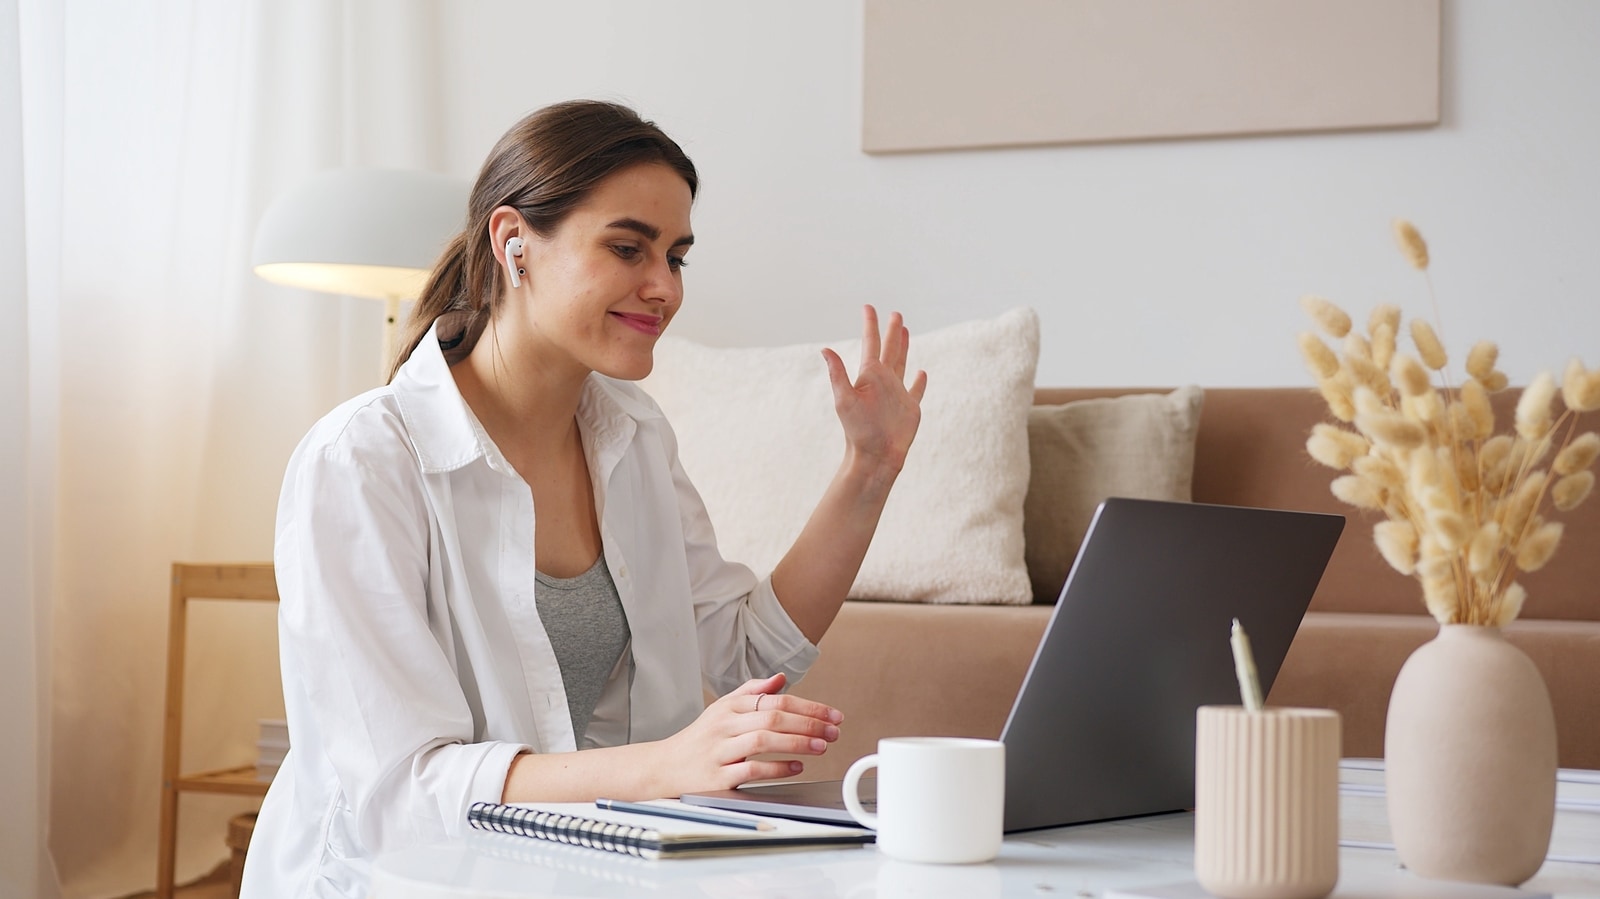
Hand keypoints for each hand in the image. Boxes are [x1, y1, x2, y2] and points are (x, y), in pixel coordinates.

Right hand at [655, 673, 842, 792]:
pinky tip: (796, 767)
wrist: (663, 767)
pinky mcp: (716, 776)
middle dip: (809, 723)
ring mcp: (719, 750)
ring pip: (763, 740)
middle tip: (834, 731)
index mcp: (729, 706)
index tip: (832, 714)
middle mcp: (724, 724)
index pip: (775, 700)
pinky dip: (777, 769)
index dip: (809, 706)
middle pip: (772, 717)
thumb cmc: (699, 739)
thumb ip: (752, 693)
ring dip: (797, 742)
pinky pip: (751, 769)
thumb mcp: (722, 709)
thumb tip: (781, 678)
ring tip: (822, 747)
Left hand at [821, 305, 927, 476]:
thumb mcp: (845, 399)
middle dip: (891, 331)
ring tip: (905, 331)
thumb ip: (837, 374)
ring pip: (902, 363)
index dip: (870, 325)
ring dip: (903, 347)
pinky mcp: (909, 408)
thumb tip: (824, 350)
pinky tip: (921, 373)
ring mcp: (897, 394)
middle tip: (895, 314)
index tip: (868, 307)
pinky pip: (916, 390)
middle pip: (889, 349)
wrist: (875, 455)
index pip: (870, 343)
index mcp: (869, 375)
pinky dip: (919, 381)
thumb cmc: (858, 430)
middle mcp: (883, 381)